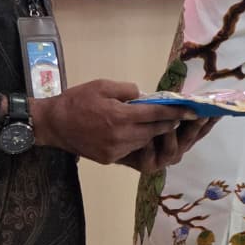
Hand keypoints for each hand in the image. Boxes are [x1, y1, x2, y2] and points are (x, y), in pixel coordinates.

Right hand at [31, 79, 198, 163]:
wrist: (52, 124)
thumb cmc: (77, 100)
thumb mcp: (103, 85)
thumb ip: (128, 90)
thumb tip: (145, 96)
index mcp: (120, 116)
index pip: (156, 114)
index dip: (176, 112)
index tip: (192, 110)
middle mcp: (120, 136)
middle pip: (154, 131)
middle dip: (170, 124)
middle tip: (182, 117)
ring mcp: (115, 150)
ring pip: (144, 141)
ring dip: (153, 133)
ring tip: (159, 123)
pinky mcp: (109, 159)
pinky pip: (131, 149)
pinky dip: (137, 140)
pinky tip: (138, 132)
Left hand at [116, 117, 219, 172]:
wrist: (118, 142)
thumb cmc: (142, 123)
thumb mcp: (161, 113)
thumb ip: (175, 108)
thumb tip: (190, 94)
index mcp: (184, 137)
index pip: (202, 128)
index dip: (212, 120)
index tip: (219, 110)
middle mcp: (178, 149)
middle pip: (191, 138)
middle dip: (196, 126)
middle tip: (200, 114)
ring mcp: (164, 159)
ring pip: (173, 149)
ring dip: (172, 135)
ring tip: (171, 123)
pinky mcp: (148, 166)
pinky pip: (150, 155)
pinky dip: (149, 145)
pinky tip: (147, 137)